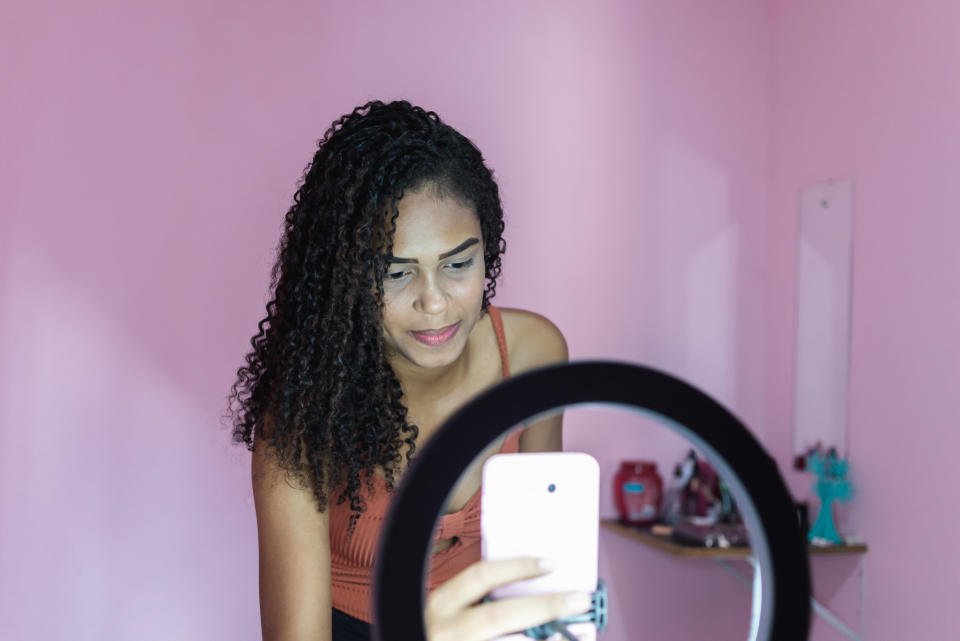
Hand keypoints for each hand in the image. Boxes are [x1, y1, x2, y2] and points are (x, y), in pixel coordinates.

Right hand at [424, 557, 591, 640]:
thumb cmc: (446, 633)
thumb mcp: (451, 612)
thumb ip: (481, 601)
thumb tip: (535, 593)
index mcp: (442, 605)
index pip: (481, 577)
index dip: (516, 568)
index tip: (550, 565)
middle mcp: (447, 631)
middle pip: (500, 615)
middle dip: (544, 607)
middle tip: (581, 600)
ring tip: (577, 636)